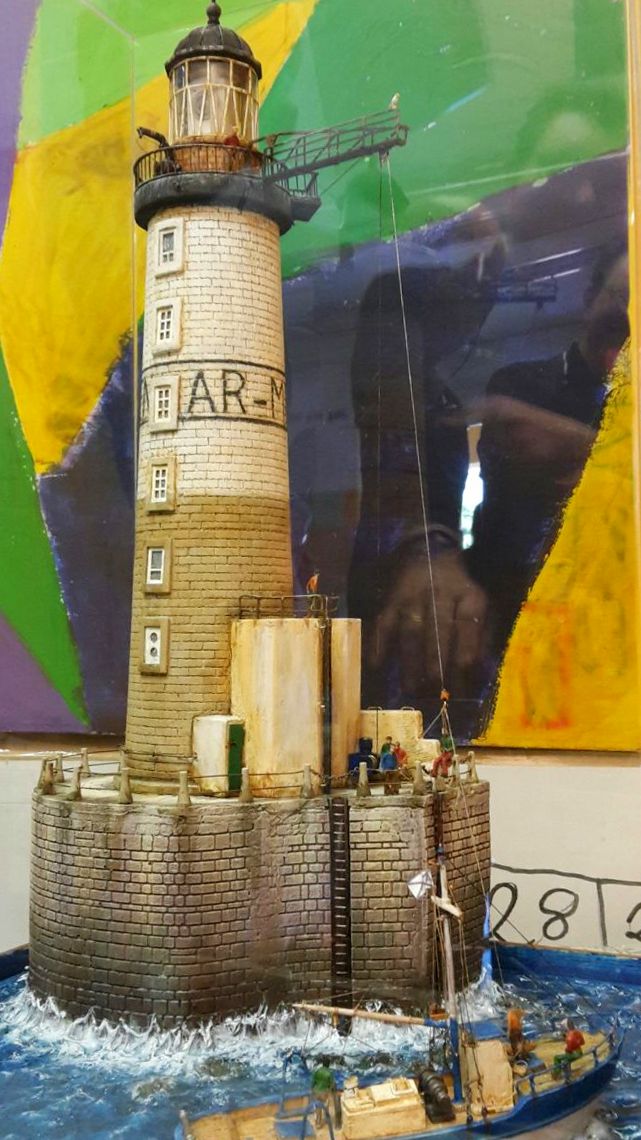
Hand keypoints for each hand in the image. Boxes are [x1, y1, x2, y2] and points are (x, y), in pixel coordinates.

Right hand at [366, 547, 487, 698]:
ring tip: (412, 691)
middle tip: (436, 696)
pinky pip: (383, 624)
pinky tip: (377, 667)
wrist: (427, 551)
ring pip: (411, 632)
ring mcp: (412, 597)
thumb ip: (482, 636)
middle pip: (439, 633)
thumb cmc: (458, 589)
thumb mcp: (480, 605)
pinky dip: (378, 645)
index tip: (464, 688)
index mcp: (468, 597)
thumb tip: (478, 672)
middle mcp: (440, 595)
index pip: (468, 629)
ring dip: (410, 664)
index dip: (466, 660)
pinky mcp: (391, 600)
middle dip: (437, 667)